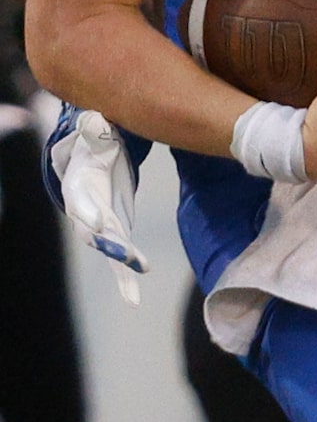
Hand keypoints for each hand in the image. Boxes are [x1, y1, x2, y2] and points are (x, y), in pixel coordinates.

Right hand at [48, 108, 148, 305]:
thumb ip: (94, 130)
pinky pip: (120, 262)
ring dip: (121, 269)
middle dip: (109, 246)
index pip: (81, 201)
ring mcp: (99, 228)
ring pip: (108, 252)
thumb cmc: (95, 147)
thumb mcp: (94, 135)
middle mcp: (85, 213)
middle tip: (126, 257)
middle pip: (94, 233)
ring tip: (132, 293)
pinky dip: (125, 281)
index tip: (96, 223)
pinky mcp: (114, 237)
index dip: (87, 212)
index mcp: (78, 187)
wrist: (92, 164)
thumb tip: (94, 120)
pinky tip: (132, 301)